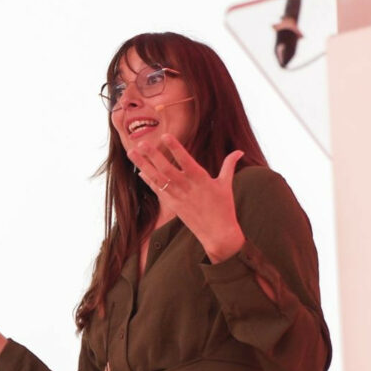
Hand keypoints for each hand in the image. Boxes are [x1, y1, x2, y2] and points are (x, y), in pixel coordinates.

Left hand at [127, 134, 245, 262]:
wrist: (218, 234)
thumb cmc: (224, 208)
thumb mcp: (226, 185)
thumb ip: (229, 165)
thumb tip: (239, 151)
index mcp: (201, 179)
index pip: (186, 161)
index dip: (175, 148)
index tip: (165, 136)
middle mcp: (187, 187)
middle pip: (166, 169)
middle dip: (153, 155)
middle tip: (140, 142)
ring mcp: (178, 197)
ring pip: (158, 179)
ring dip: (143, 165)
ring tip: (131, 152)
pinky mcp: (173, 205)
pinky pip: (158, 191)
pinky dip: (149, 181)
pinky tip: (140, 171)